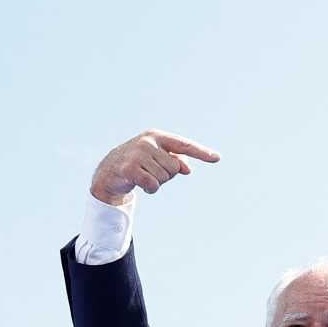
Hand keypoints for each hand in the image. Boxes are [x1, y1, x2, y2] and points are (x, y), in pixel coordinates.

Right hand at [90, 129, 220, 204]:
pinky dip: (151, 190)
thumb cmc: (140, 163)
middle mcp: (148, 142)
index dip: (201, 152)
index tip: (218, 158)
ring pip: (165, 177)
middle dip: (167, 175)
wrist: (110, 170)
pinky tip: (141, 185)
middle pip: (175, 168)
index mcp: (157, 136)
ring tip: (144, 175)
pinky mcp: (130, 168)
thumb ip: (176, 161)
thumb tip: (187, 169)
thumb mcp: (158, 159)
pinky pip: (154, 185)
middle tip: (150, 171)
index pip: (183, 145)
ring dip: (157, 182)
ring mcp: (138, 154)